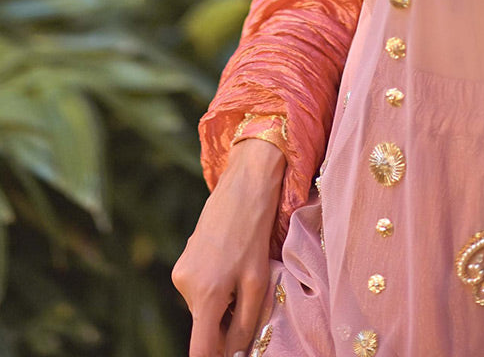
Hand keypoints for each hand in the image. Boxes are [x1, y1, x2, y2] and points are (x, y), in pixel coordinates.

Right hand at [172, 138, 286, 356]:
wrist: (244, 188)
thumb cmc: (255, 234)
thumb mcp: (257, 283)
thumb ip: (244, 325)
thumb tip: (234, 353)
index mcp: (206, 295)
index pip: (200, 350)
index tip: (228, 355)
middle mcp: (185, 286)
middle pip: (204, 326)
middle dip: (225, 323)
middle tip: (247, 297)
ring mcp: (180, 272)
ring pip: (203, 306)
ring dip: (221, 302)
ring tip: (239, 271)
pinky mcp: (181, 261)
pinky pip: (198, 288)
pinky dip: (215, 286)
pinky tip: (229, 261)